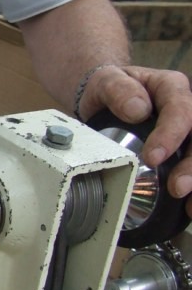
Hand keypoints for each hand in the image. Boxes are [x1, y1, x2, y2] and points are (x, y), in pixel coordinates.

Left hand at [78, 64, 191, 216]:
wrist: (106, 97)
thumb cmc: (110, 89)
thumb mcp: (107, 82)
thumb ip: (119, 90)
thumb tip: (137, 110)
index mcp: (171, 88)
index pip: (181, 110)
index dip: (172, 135)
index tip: (153, 157)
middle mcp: (187, 109)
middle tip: (177, 187)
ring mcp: (188, 131)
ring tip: (189, 203)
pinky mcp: (183, 150)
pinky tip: (190, 207)